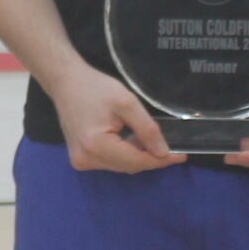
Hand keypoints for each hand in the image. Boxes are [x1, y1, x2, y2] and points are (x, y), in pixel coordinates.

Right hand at [50, 63, 183, 173]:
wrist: (66, 83)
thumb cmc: (95, 88)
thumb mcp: (127, 102)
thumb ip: (146, 129)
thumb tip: (163, 152)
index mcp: (96, 146)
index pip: (136, 161)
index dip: (160, 160)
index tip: (183, 156)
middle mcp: (87, 159)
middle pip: (129, 166)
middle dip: (150, 158)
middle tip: (172, 148)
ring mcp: (81, 161)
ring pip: (120, 166)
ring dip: (138, 156)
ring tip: (149, 140)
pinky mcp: (80, 159)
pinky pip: (110, 162)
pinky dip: (124, 154)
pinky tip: (131, 140)